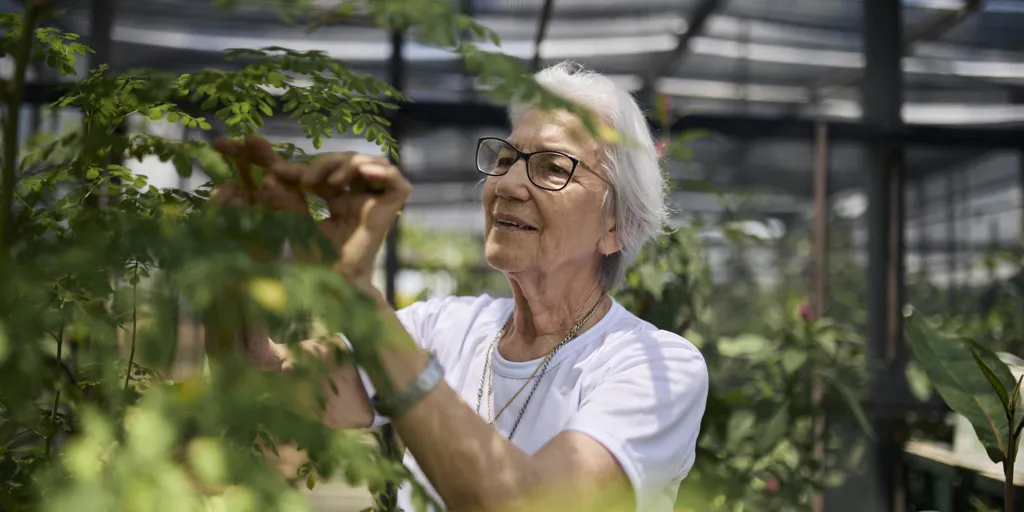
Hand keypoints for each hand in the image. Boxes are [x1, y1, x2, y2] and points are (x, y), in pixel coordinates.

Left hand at [212, 136, 410, 291]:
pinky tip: (362, 173)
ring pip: (370, 164)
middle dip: (325, 162)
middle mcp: (358, 197)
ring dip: (348, 164)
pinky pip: (397, 183)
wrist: (333, 284)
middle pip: (347, 160)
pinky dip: (382, 172)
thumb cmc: (316, 260)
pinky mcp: (392, 210)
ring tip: (330, 182)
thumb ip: (286, 197)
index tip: (278, 170)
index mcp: (338, 199)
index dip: (302, 165)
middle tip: (305, 179)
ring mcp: (376, 203)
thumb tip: (270, 174)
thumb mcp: (296, 220)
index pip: (323, 170)